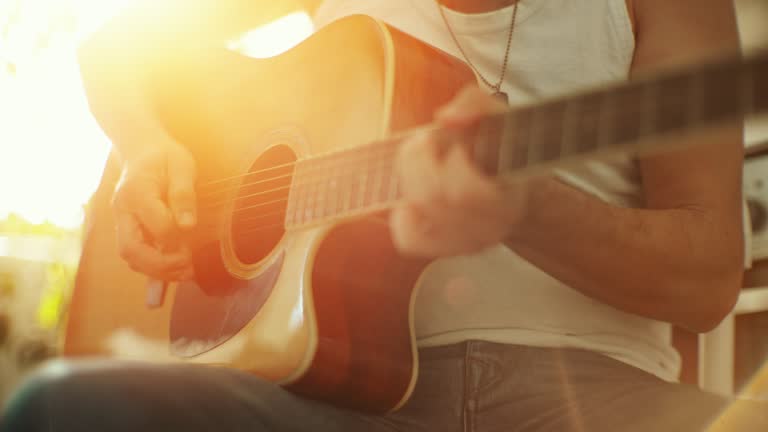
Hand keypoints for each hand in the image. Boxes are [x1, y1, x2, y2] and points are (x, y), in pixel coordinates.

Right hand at [111, 139, 196, 279]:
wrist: (141, 148)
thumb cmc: (165, 155)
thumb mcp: (181, 165)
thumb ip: (184, 194)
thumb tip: (187, 226)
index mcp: (136, 191)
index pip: (155, 223)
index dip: (176, 236)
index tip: (193, 239)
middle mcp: (122, 210)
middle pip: (130, 249)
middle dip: (160, 265)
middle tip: (188, 267)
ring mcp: (121, 220)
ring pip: (129, 256)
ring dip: (156, 271)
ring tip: (185, 272)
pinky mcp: (126, 227)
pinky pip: (134, 253)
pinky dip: (152, 267)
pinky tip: (173, 269)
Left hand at [391, 86, 528, 256]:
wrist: (517, 193)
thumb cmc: (504, 150)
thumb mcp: (498, 115)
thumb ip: (475, 105)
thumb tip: (446, 118)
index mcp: (508, 195)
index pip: (466, 190)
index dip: (448, 158)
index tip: (446, 138)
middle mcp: (490, 227)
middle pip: (433, 198)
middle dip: (417, 160)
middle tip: (423, 141)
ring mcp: (466, 243)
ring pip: (418, 214)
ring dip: (409, 178)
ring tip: (420, 161)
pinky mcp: (442, 250)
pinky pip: (407, 239)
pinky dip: (402, 214)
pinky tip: (414, 197)